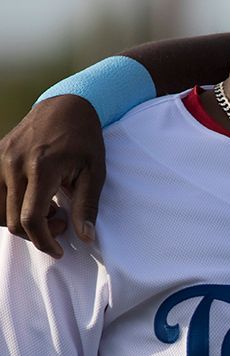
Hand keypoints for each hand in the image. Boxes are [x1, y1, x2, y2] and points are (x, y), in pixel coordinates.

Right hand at [0, 95, 104, 257]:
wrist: (66, 105)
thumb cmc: (85, 139)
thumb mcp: (95, 172)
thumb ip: (87, 205)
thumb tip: (86, 237)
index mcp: (42, 168)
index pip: (30, 218)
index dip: (44, 241)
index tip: (59, 250)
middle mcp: (14, 164)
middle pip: (12, 220)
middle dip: (38, 233)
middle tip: (62, 223)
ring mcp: (0, 159)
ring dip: (21, 221)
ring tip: (49, 210)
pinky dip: (10, 206)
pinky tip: (33, 198)